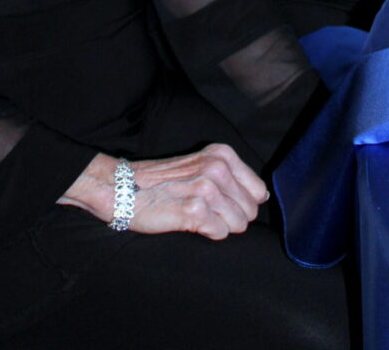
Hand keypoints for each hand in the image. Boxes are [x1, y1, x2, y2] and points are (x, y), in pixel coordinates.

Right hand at [57, 144, 266, 240]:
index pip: (259, 190)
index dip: (242, 203)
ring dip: (220, 226)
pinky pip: (221, 233)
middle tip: (206, 210)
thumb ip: (233, 177)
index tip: (222, 202)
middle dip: (233, 216)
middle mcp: (217, 167)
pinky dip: (209, 233)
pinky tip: (190, 222)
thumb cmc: (164, 181)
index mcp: (222, 154)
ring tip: (197, 215)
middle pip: (251, 210)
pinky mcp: (195, 210)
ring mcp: (207, 188)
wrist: (126, 189)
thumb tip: (262, 196)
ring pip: (239, 224)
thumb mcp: (202, 166)